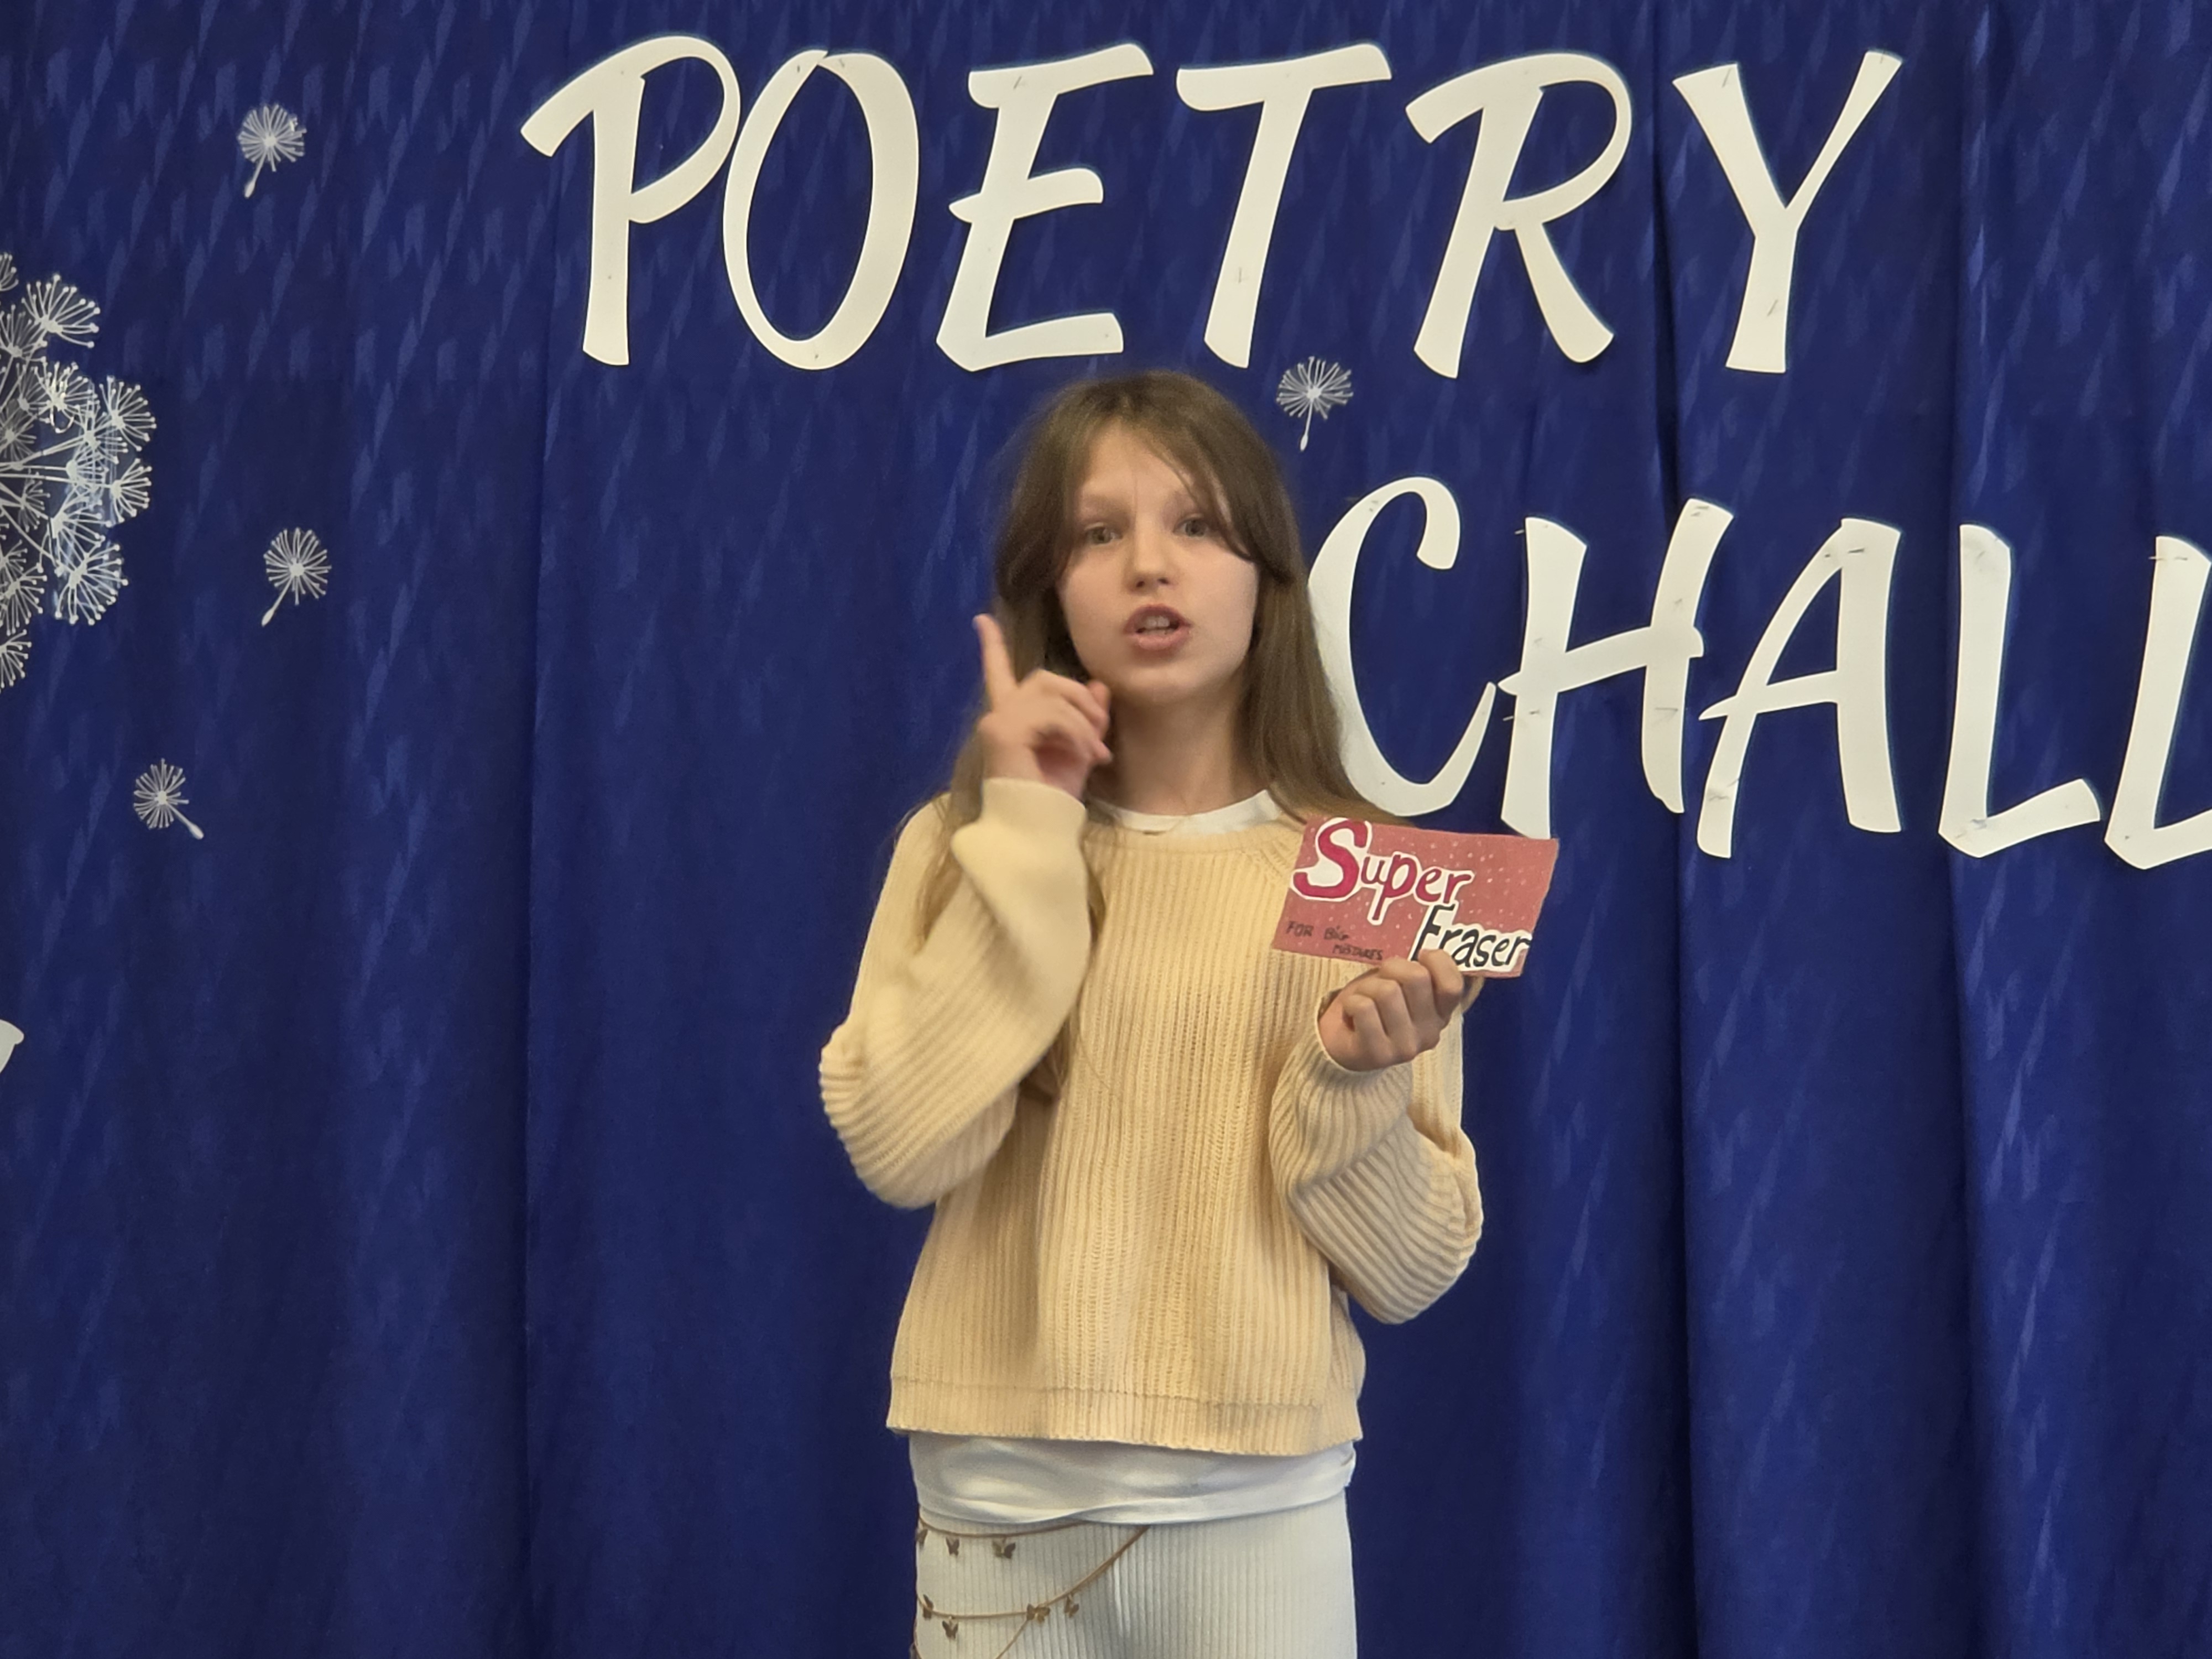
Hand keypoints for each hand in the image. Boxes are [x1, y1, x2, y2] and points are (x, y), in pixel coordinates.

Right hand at [973, 613, 1111, 798]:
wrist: (1040, 827)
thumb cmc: (1056, 795)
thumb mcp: (1081, 748)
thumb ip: (1087, 716)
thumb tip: (1098, 686)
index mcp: (1012, 717)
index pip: (998, 673)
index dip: (991, 646)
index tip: (981, 620)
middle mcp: (999, 714)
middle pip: (1044, 677)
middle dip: (1079, 697)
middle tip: (1101, 731)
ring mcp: (997, 721)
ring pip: (1053, 696)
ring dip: (1084, 723)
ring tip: (1096, 754)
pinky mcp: (1004, 731)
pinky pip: (1053, 715)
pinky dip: (1078, 734)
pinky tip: (1086, 756)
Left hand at [1316, 950, 1480, 1072]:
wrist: (1343, 1044)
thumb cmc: (1374, 1006)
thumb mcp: (1400, 986)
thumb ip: (1416, 971)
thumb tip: (1423, 946)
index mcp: (1441, 1013)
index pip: (1453, 984)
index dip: (1437, 960)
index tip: (1420, 955)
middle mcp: (1430, 1033)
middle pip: (1417, 978)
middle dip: (1392, 967)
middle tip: (1381, 978)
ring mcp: (1406, 1046)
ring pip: (1387, 991)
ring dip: (1367, 988)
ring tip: (1363, 1000)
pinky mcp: (1378, 1054)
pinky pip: (1363, 1007)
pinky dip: (1351, 1002)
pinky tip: (1351, 1014)